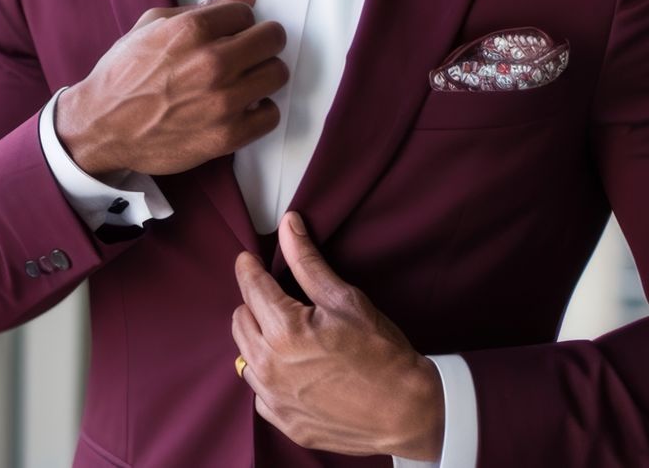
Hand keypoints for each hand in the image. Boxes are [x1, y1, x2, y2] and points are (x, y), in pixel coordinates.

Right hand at [56, 0, 286, 177]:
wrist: (101, 126)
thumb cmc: (125, 75)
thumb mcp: (155, 25)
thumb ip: (207, 5)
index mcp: (191, 30)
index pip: (247, 11)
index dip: (237, 22)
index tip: (227, 35)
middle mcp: (211, 62)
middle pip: (272, 38)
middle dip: (259, 42)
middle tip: (243, 54)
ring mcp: (222, 101)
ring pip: (277, 74)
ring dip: (263, 75)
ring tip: (242, 81)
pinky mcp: (227, 135)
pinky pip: (271, 115)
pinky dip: (260, 111)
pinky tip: (240, 107)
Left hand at [231, 212, 444, 459]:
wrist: (408, 412)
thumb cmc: (382, 354)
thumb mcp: (345, 300)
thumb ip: (308, 263)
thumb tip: (289, 226)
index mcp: (285, 331)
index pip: (251, 288)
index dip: (249, 269)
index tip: (248, 261)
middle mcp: (270, 366)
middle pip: (240, 321)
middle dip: (254, 304)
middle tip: (276, 299)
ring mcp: (274, 398)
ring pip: (245, 357)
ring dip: (259, 340)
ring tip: (285, 334)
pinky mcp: (283, 421)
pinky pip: (259, 392)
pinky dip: (269, 377)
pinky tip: (292, 369)